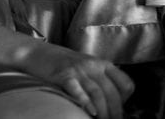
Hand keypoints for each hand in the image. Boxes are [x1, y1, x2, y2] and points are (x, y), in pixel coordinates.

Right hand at [16, 40, 133, 118]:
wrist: (38, 53)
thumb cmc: (64, 64)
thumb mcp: (88, 67)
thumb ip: (100, 79)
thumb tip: (112, 101)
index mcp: (103, 64)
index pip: (124, 81)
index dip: (126, 98)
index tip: (122, 109)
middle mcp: (94, 66)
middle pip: (111, 90)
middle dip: (115, 110)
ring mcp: (78, 70)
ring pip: (97, 92)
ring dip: (103, 110)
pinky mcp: (63, 75)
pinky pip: (76, 89)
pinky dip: (85, 101)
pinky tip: (91, 112)